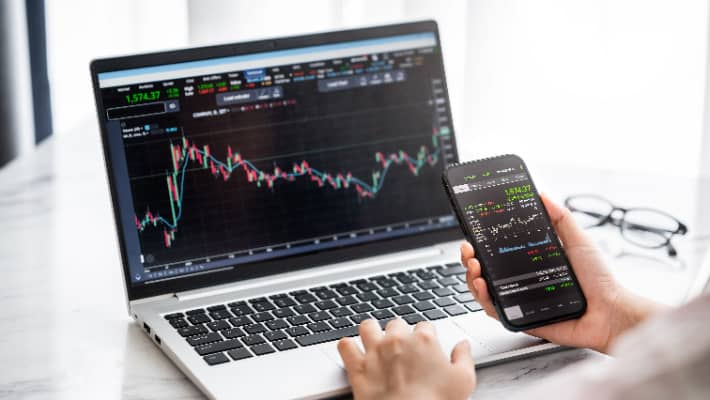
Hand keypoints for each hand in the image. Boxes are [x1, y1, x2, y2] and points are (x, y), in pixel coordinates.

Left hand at [338, 319, 475, 399]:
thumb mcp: (463, 381)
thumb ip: (464, 358)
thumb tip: (463, 345)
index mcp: (423, 340)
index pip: (425, 326)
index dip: (426, 337)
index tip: (426, 348)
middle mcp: (397, 339)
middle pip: (396, 324)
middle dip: (399, 333)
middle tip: (403, 349)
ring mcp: (374, 351)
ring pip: (368, 326)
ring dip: (372, 332)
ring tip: (376, 342)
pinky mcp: (357, 367)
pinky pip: (345, 345)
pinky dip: (348, 347)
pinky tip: (354, 352)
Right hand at [461, 193, 661, 353]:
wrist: (611, 312)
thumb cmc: (600, 280)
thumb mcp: (578, 240)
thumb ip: (560, 218)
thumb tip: (543, 194)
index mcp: (531, 263)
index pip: (498, 252)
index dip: (482, 244)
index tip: (473, 234)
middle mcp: (522, 281)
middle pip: (485, 271)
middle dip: (470, 259)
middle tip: (469, 250)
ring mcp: (520, 301)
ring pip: (484, 291)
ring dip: (472, 278)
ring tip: (474, 267)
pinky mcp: (521, 319)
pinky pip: (495, 312)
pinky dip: (483, 300)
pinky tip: (482, 286)